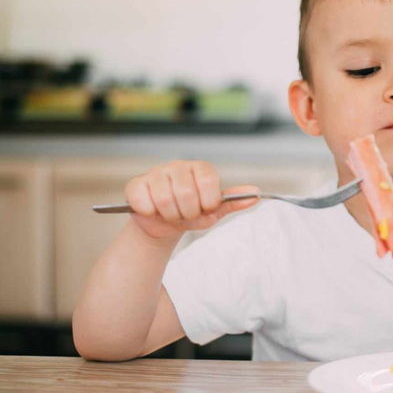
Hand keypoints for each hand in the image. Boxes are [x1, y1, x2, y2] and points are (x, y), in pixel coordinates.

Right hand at [124, 160, 259, 239]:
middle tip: (186, 214)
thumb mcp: (215, 210)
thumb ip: (234, 201)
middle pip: (186, 193)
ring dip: (170, 215)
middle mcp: (178, 166)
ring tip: (172, 214)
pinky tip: (153, 211)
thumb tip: (256, 194)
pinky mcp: (136, 184)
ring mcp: (156, 173)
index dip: (207, 202)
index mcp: (200, 169)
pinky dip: (150, 212)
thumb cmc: (192, 213)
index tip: (205, 208)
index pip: (208, 181)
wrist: (164, 225)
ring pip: (164, 199)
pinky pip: (143, 201)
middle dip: (188, 213)